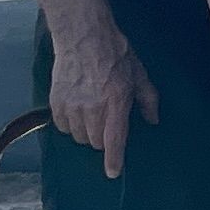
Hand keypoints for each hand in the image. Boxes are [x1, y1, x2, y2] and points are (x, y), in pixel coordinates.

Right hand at [48, 14, 153, 176]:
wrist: (84, 36)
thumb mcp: (139, 74)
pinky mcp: (56, 101)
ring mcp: (72, 105)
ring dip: (86, 132)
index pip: (114, 139)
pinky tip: (77, 111)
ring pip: (78, 136)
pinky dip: (69, 125)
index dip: (113, 159)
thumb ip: (148, 99)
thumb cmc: (116, 54)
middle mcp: (92, 107)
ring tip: (92, 115)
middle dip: (104, 139)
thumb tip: (153, 120)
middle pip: (95, 142)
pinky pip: (61, 127)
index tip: (112, 173)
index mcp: (116, 101)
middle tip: (108, 123)